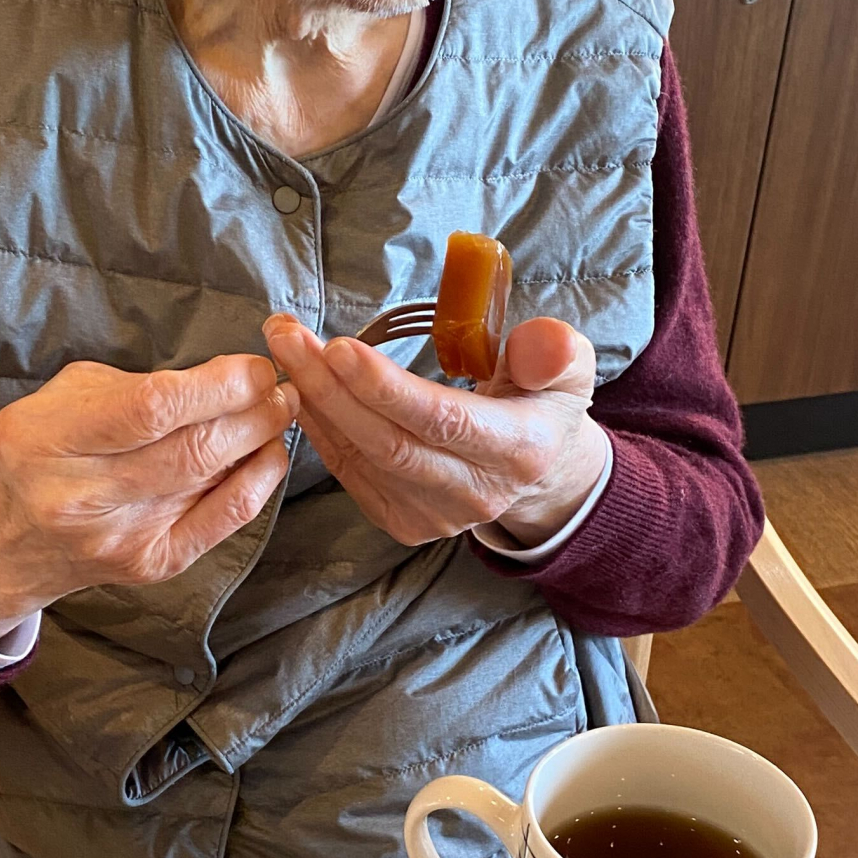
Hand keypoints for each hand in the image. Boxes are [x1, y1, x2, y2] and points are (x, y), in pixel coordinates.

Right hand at [0, 356, 297, 628]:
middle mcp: (81, 494)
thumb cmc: (40, 451)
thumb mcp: (62, 398)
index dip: (216, 384)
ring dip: (259, 438)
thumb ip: (134, 385)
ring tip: (280, 410)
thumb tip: (218, 378)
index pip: (151, 409)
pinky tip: (270, 454)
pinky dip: (258, 483)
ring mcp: (119, 536)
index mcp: (48, 439)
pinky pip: (222, 521)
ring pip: (210, 479)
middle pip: (191, 447)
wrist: (8, 542)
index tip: (252, 366)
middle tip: (280, 385)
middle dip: (250, 409)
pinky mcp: (151, 565)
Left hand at [262, 313, 607, 549]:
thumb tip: (539, 343)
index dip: (386, 388)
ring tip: (287, 350)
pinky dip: (321, 430)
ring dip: (316, 401)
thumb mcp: (570, 369)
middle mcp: (476, 494)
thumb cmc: (542, 403)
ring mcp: (437, 516)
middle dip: (330, 385)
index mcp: (519, 450)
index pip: (443, 421)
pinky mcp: (405, 522)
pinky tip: (302, 390)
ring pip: (362, 458)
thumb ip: (556, 352)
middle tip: (288, 335)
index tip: (339, 347)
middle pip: (389, 441)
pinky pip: (351, 473)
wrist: (537, 473)